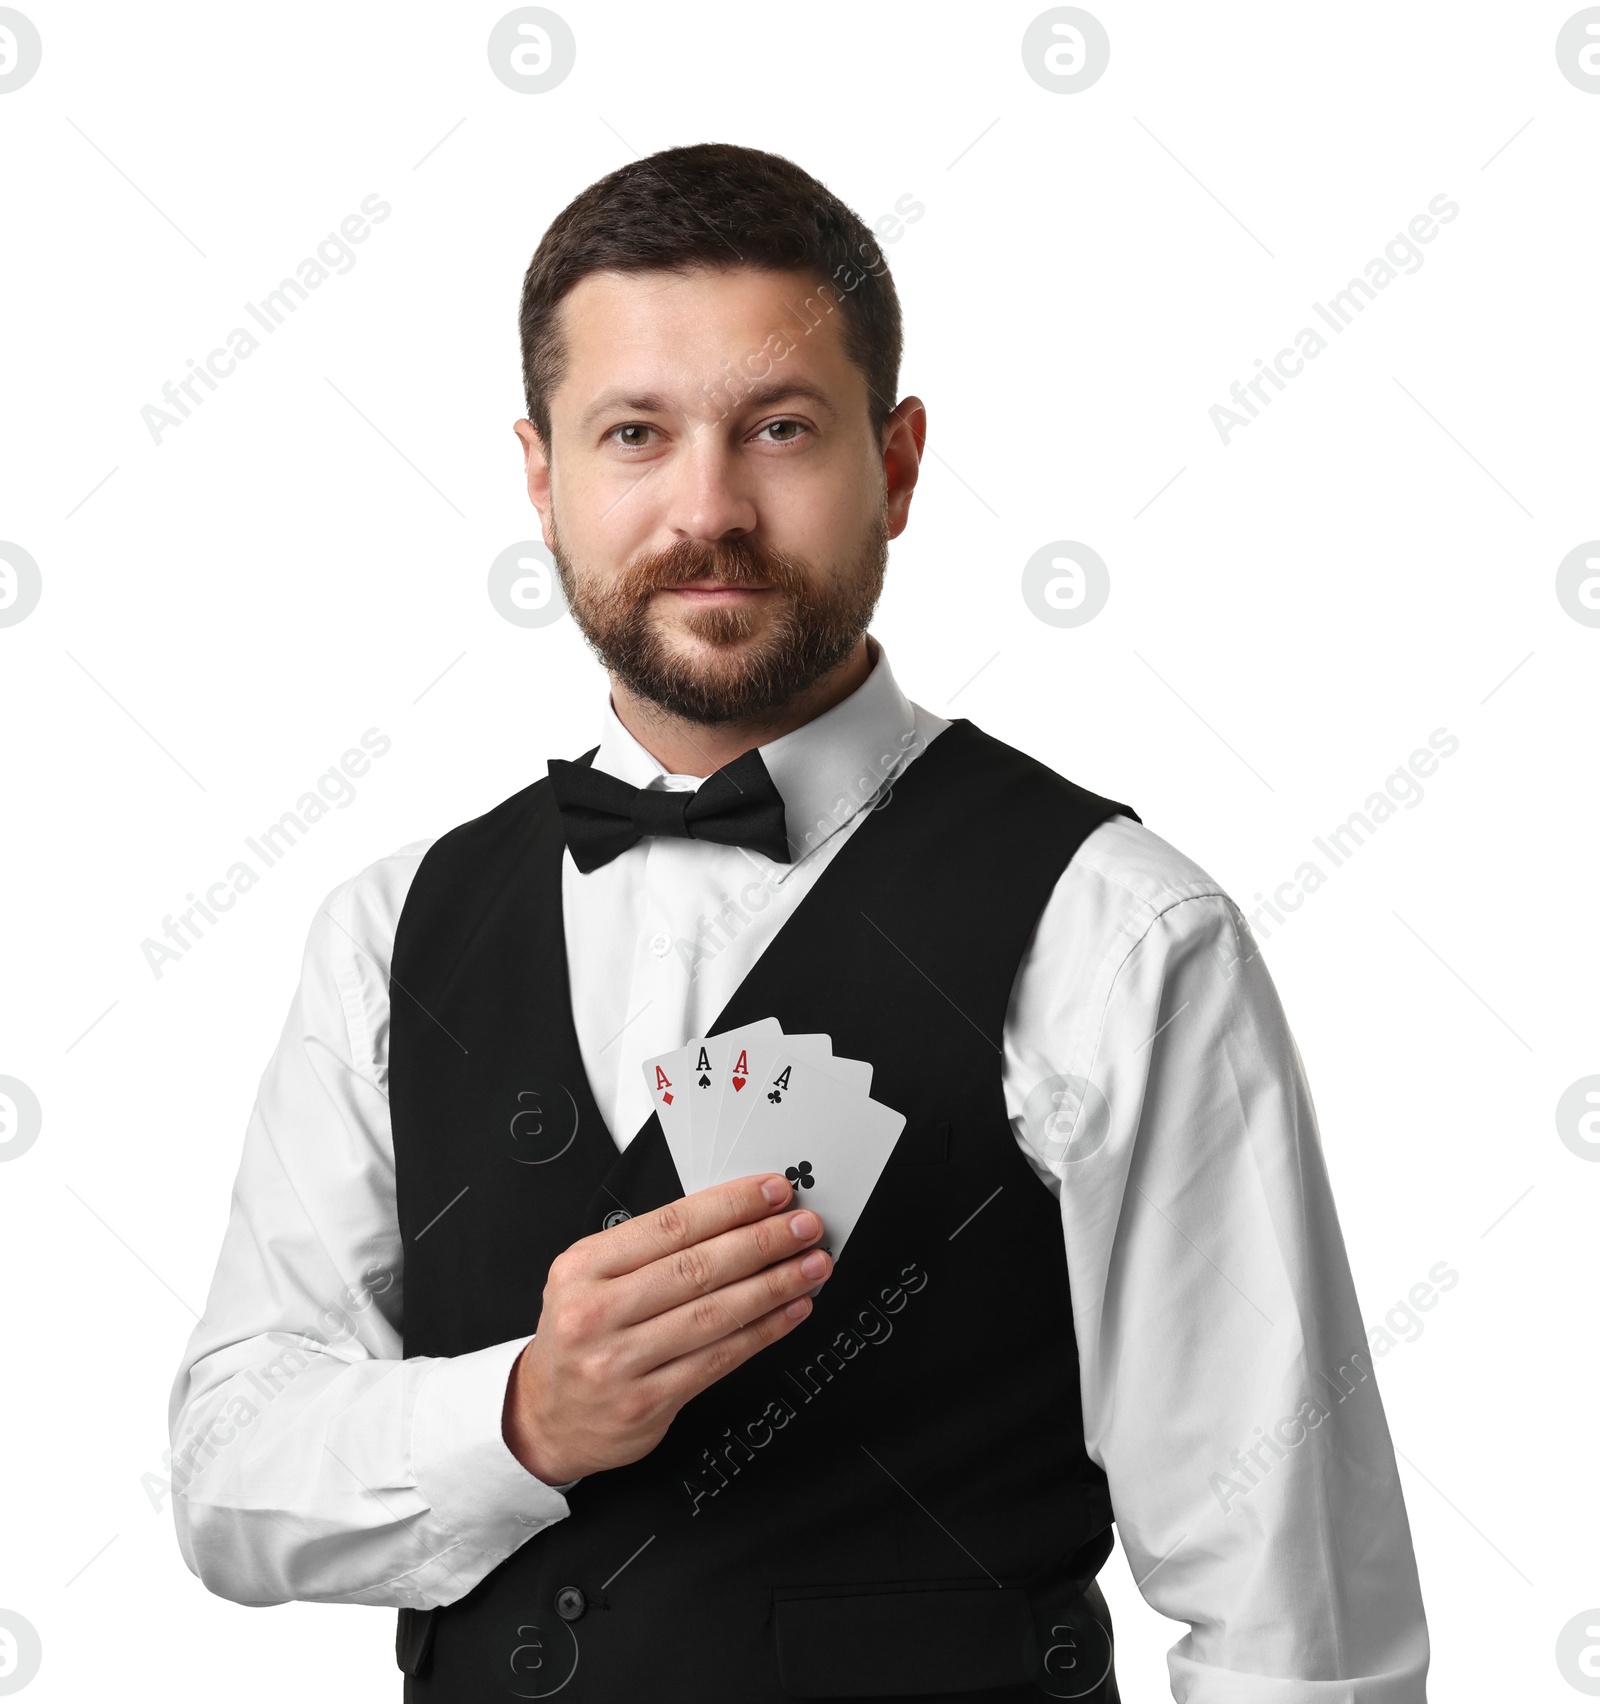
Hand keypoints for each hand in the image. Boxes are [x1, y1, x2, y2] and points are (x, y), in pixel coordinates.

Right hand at [502, 1173, 830, 1483]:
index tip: (772, 1193)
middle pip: (697, 1267)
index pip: (671, 1225)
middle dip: (762, 1241)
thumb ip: (650, 1248)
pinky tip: (789, 1311)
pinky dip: (762, 1332)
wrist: (548, 1415)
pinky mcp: (646, 1403)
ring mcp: (620, 1362)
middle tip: (803, 1227)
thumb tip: (733, 1216)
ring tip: (809, 1266)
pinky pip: (718, 1360)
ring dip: (774, 1286)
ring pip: (714, 1314)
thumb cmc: (581, 1335)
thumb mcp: (591, 1277)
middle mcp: (596, 1313)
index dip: (730, 1205)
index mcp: (584, 1267)